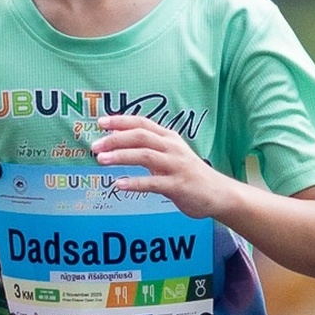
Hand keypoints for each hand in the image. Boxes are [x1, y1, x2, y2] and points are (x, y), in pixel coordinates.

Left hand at [87, 112, 230, 217]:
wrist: (218, 193)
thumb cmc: (190, 173)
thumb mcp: (171, 154)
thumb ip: (149, 148)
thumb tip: (119, 142)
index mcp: (169, 138)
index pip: (142, 124)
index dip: (121, 121)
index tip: (101, 121)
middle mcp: (172, 148)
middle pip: (140, 137)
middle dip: (115, 139)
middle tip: (95, 146)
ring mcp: (176, 166)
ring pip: (145, 156)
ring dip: (121, 156)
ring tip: (101, 160)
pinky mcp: (178, 185)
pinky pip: (153, 183)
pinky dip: (135, 183)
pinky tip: (119, 184)